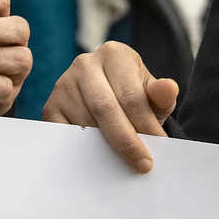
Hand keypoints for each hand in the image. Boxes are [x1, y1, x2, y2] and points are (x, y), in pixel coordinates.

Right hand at [41, 40, 176, 172]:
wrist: (108, 95)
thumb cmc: (132, 94)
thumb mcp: (151, 93)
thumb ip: (161, 94)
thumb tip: (168, 88)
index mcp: (114, 55)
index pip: (130, 95)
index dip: (146, 125)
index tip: (159, 147)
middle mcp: (85, 64)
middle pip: (105, 108)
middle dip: (127, 140)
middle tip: (143, 163)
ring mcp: (63, 84)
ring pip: (85, 123)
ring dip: (105, 147)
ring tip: (123, 161)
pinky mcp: (51, 106)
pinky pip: (66, 133)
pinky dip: (82, 149)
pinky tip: (98, 159)